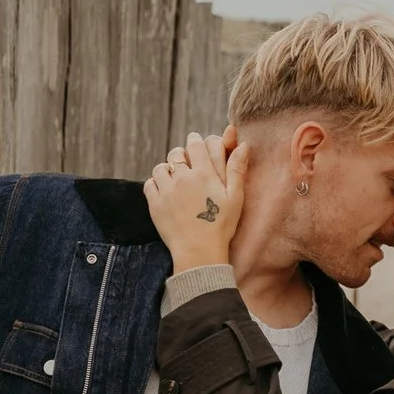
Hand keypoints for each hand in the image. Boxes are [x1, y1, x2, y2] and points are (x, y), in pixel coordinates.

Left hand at [143, 130, 245, 273]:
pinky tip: (164, 191)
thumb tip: (243, 144)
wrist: (199, 252)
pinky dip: (155, 184)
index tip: (195, 143)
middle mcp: (183, 178)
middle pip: (176, 154)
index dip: (195, 141)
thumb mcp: (236, 197)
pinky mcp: (155, 204)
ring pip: (160, 167)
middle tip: (185, 164)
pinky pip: (150, 184)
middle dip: (181, 155)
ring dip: (167, 170)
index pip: (195, 144)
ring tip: (174, 179)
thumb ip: (237, 169)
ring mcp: (167, 191)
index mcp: (204, 173)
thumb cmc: (221, 226)